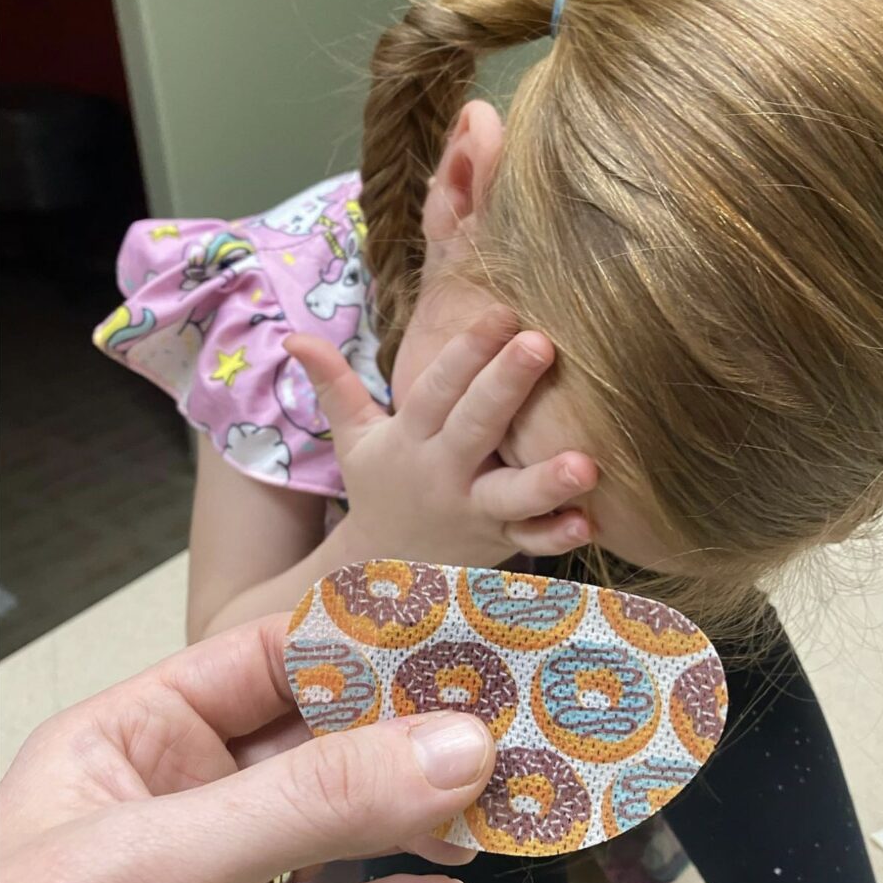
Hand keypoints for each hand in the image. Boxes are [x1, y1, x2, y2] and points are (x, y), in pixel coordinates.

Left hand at [0, 614, 494, 882]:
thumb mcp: (152, 864)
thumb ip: (303, 803)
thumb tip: (445, 748)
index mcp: (136, 743)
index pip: (268, 662)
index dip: (360, 643)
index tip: (449, 638)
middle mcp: (186, 807)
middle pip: (326, 743)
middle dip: (410, 735)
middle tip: (494, 722)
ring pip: (349, 830)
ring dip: (424, 820)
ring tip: (485, 812)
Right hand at [286, 309, 598, 567]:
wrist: (380, 570)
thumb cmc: (379, 487)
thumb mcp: (353, 437)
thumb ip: (334, 385)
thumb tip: (293, 336)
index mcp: (411, 438)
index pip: (436, 389)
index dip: (466, 351)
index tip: (502, 312)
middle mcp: (444, 472)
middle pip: (475, 426)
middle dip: (506, 387)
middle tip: (541, 345)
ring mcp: (473, 512)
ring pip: (510, 496)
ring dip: (545, 482)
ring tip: (585, 464)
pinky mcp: (499, 544)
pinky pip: (530, 544)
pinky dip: (556, 537)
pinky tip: (589, 523)